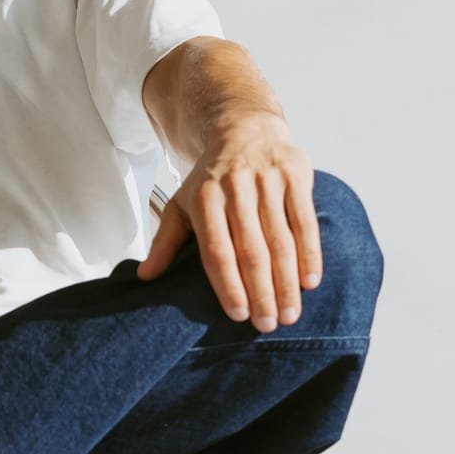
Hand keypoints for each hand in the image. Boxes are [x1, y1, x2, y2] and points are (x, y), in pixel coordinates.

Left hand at [136, 116, 320, 330]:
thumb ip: (165, 241)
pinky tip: (310, 282)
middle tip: (268, 325)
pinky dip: (310, 253)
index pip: (217, 251)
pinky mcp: (295, 174)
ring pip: (280, 240)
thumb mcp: (181, 204)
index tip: (237, 315)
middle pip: (251, 250)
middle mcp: (236, 187)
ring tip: (289, 314)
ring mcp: (268, 180)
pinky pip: (304, 221)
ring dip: (286, 281)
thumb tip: (144, 276)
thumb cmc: (211, 178)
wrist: (244, 129)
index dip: (228, 285)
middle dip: (261, 292)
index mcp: (204, 198)